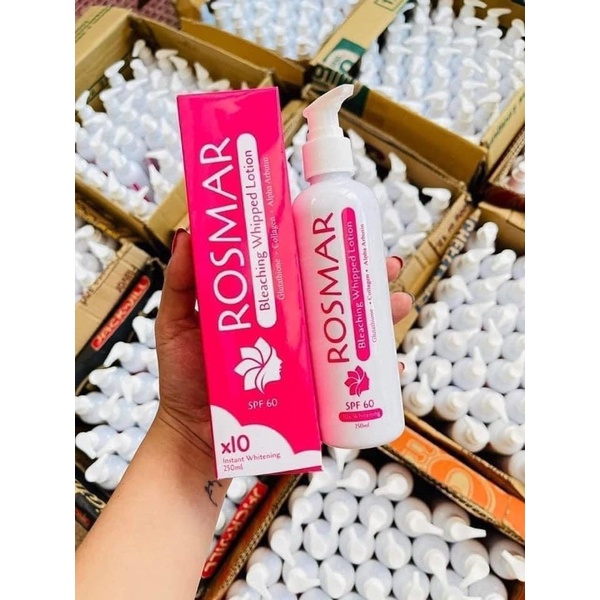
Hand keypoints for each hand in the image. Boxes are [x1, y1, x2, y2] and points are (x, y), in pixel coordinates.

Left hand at [154, 229, 413, 454]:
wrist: (193, 439)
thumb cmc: (185, 381)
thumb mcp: (176, 324)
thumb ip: (181, 282)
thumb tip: (189, 230)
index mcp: (268, 311)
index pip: (303, 274)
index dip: (326, 252)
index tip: (343, 229)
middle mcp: (295, 334)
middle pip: (337, 301)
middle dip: (368, 280)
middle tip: (387, 265)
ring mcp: (309, 367)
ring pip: (352, 337)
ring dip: (383, 318)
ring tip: (398, 303)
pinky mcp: (316, 401)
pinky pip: (353, 387)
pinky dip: (378, 374)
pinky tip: (392, 362)